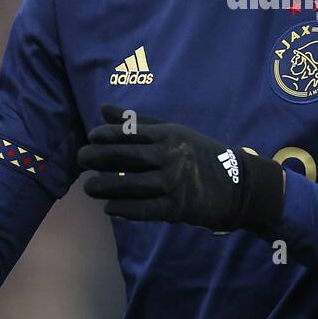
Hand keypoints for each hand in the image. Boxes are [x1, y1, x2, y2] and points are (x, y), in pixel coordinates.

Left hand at [77, 105, 284, 232]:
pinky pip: (145, 209)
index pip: (132, 132)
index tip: (90, 136)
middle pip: (128, 156)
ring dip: (107, 186)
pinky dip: (125, 209)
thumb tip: (102, 109)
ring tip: (88, 188)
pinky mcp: (177, 207)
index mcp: (169, 135)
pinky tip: (109, 208)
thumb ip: (137, 122)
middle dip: (100, 157)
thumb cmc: (198, 154)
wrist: (236, 184)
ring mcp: (174, 183)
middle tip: (81, 159)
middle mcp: (170, 157)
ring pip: (132, 184)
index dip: (107, 134)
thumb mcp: (172, 132)